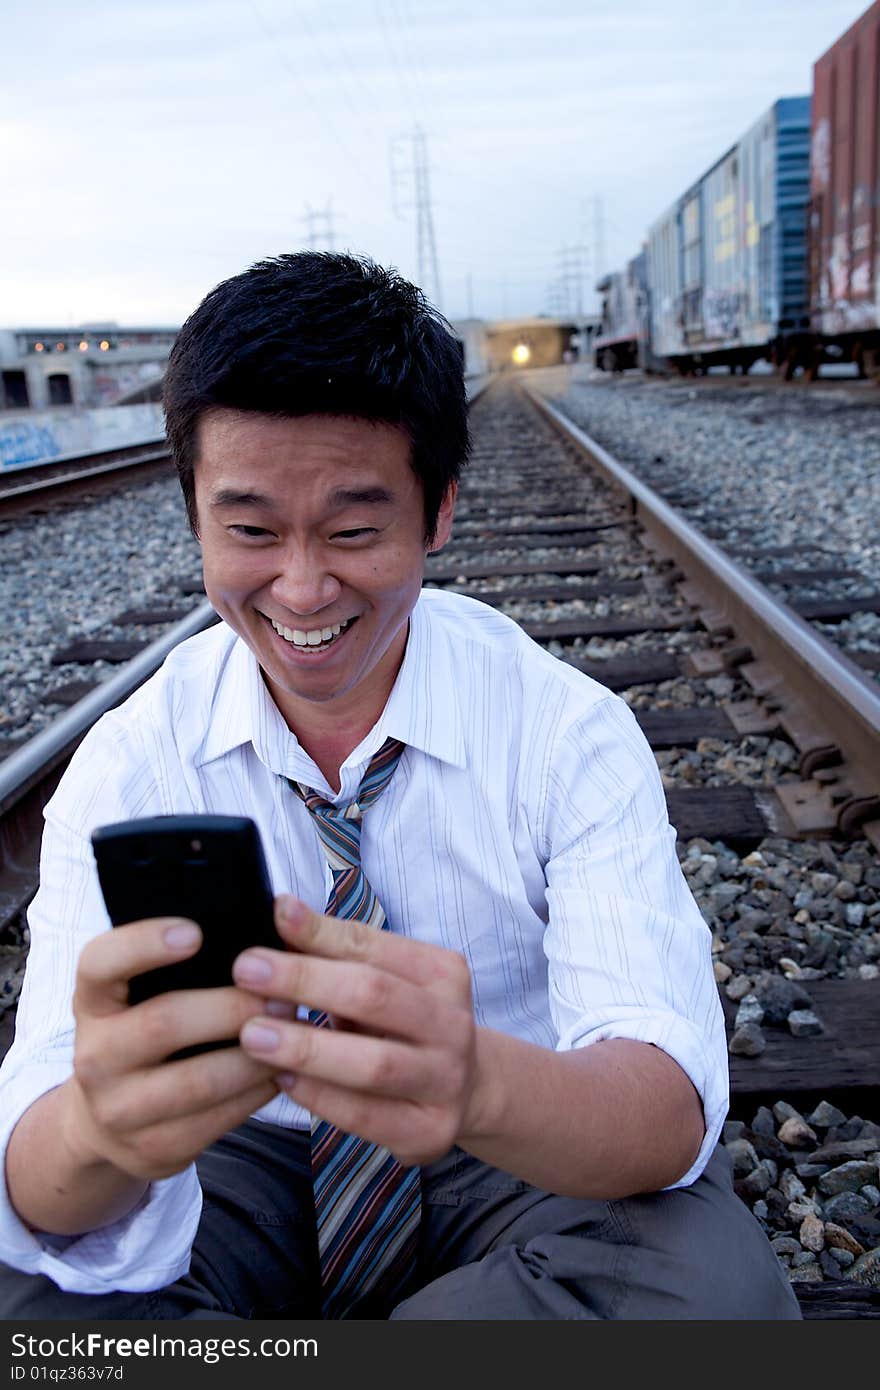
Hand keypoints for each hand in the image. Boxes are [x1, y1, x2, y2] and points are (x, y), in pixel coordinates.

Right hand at [66, 917, 283, 1180]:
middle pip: (164, 1022)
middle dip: (231, 1006)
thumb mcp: (139, 996)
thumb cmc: (143, 1036)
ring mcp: (118, 1109)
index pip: (101, 963)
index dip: (143, 943)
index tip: (194, 932)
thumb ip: (179, 967)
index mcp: (93, 1002)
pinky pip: (216, 1120)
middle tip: (281, 993)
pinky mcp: (152, 1149)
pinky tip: (282, 1071)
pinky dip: (257, 1092)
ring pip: (198, 1080)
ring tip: (294, 1031)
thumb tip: (262, 928)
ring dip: (256, 1055)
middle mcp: (94, 1055)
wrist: (105, 1123)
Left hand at [234, 895, 478, 1166]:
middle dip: (306, 981)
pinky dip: (319, 1096)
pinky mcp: (428, 1132)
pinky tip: (282, 1079)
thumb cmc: (404, 1024)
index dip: (321, 932)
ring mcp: (445, 1082)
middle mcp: (452, 1025)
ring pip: (373, 1064)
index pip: (374, 946)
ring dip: (307, 1048)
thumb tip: (282, 911)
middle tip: (247, 973)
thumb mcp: (381, 979)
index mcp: (442, 974)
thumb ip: (335, 950)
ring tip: (253, 1035)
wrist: (467, 1091)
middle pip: (375, 996)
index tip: (273, 917)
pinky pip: (365, 1115)